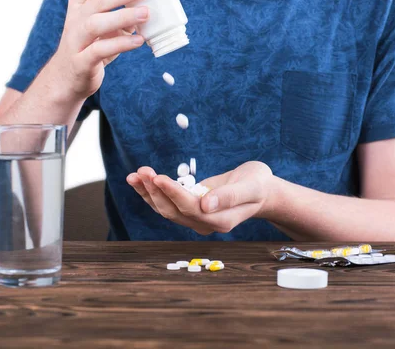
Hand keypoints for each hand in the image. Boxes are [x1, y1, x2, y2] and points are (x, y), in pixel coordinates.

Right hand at [47, 0, 155, 100]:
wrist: (66, 79)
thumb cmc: (89, 47)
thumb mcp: (104, 27)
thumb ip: (122, 16)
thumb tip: (149, 6)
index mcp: (80, 5)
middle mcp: (75, 19)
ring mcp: (76, 40)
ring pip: (96, 24)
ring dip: (123, 17)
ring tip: (147, 13)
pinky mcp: (81, 61)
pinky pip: (100, 50)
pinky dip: (121, 44)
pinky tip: (139, 41)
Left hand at [126, 161, 275, 234]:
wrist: (260, 191)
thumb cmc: (258, 185)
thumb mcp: (251, 187)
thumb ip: (230, 196)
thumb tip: (205, 204)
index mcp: (220, 221)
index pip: (191, 208)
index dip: (173, 193)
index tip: (158, 177)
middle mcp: (205, 223)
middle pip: (173, 211)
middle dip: (155, 191)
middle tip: (143, 171)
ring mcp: (195, 219)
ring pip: (165, 209)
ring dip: (148, 192)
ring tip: (134, 175)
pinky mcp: (189, 209)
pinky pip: (166, 203)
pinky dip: (151, 192)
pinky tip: (139, 180)